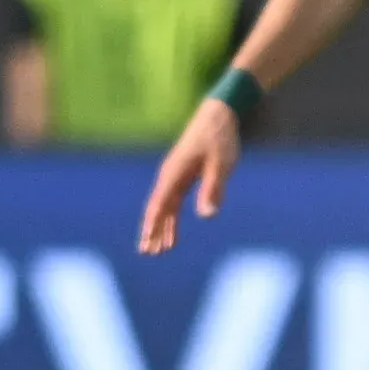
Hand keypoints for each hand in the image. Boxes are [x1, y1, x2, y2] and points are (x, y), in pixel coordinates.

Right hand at [137, 98, 245, 254]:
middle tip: (147, 252)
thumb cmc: (219, 139)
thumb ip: (213, 189)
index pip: (160, 204)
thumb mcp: (221, 165)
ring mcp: (175, 178)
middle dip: (152, 231)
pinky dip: (172, 220)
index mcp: (175, 173)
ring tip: (158, 251)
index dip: (153, 224)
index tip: (147, 240)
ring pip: (165, 209)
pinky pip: (174, 204)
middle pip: (158, 209)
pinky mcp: (184, 178)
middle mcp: (170, 177)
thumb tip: (207, 215)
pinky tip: (173, 236)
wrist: (218, 116)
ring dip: (161, 229)